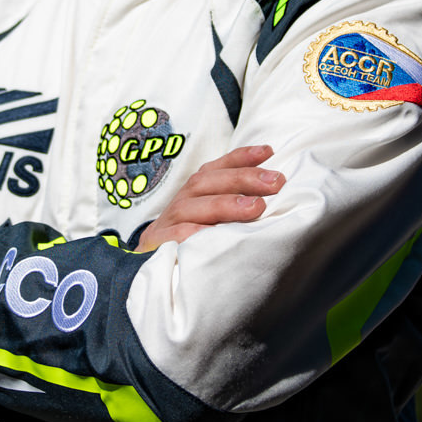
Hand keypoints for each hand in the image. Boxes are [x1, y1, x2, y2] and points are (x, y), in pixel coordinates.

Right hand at [136, 145, 283, 251]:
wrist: (145, 270)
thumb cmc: (192, 245)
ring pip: (191, 207)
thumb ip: (237, 212)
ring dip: (225, 204)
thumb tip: (273, 200)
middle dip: (242, 179)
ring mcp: (166, 223)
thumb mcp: (214, 225)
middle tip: (275, 183)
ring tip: (256, 207)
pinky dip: (196, 233)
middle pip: (205, 182)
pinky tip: (218, 234)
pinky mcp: (156, 245)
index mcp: (194, 194)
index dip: (240, 157)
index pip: (215, 169)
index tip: (268, 152)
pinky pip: (175, 236)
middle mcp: (180, 203)